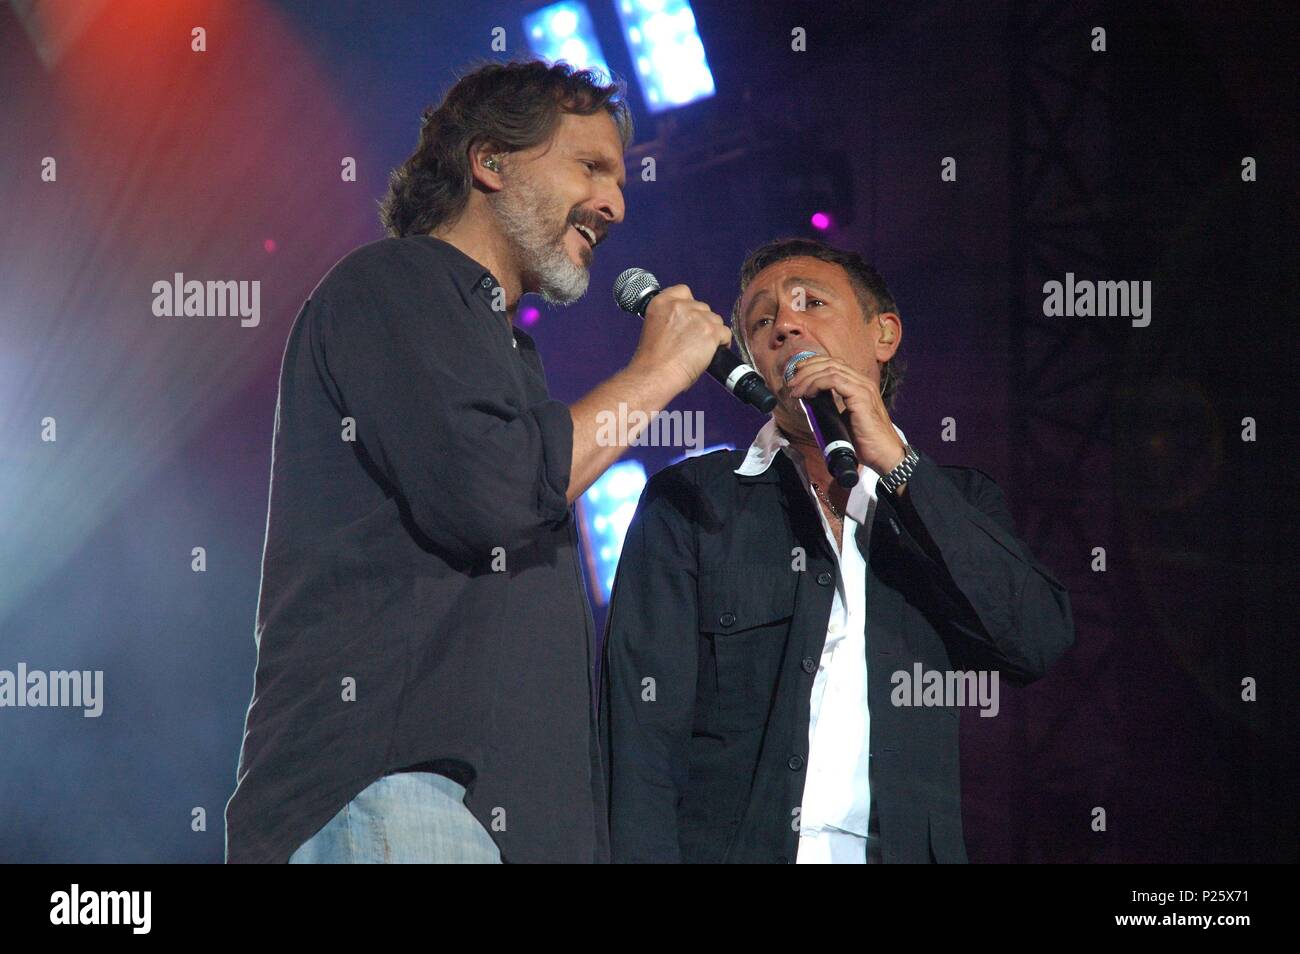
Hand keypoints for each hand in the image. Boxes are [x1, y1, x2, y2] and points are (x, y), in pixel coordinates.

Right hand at [629, 285, 731, 395]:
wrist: (655, 374)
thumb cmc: (652, 360)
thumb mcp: (654, 327)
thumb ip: (669, 318)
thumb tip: (686, 324)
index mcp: (661, 303)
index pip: (683, 291)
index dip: (690, 304)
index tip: (689, 317)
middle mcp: (680, 306)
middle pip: (702, 307)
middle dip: (701, 322)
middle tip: (695, 340)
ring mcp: (697, 317)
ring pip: (715, 320)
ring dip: (712, 332)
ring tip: (703, 349)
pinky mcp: (710, 331)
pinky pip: (725, 333)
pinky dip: (723, 343)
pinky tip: (713, 352)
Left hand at [785, 355, 905, 473]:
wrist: (884, 454)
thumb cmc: (866, 442)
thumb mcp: (844, 420)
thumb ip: (831, 408)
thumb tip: (811, 403)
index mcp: (860, 385)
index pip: (835, 364)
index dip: (814, 365)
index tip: (797, 374)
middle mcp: (863, 382)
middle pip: (831, 363)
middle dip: (807, 369)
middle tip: (792, 383)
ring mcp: (863, 387)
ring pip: (830, 369)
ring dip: (808, 377)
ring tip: (795, 390)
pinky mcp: (861, 396)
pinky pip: (834, 380)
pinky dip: (816, 384)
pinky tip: (808, 394)